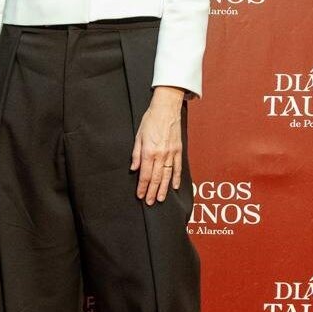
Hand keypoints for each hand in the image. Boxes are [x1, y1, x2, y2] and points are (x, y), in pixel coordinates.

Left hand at [130, 87, 184, 204]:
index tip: (140, 196)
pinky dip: (176, 178)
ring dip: (163, 189)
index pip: (145, 174)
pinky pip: (177, 167)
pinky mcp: (178, 150)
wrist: (166, 109)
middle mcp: (161, 155)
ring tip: (159, 199)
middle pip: (156, 178)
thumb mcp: (138, 135)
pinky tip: (174, 187)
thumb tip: (134, 168)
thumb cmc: (150, 120)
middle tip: (149, 202)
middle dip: (151, 191)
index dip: (142, 187)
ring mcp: (171, 153)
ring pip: (167, 176)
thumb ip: (136, 153)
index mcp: (149, 151)